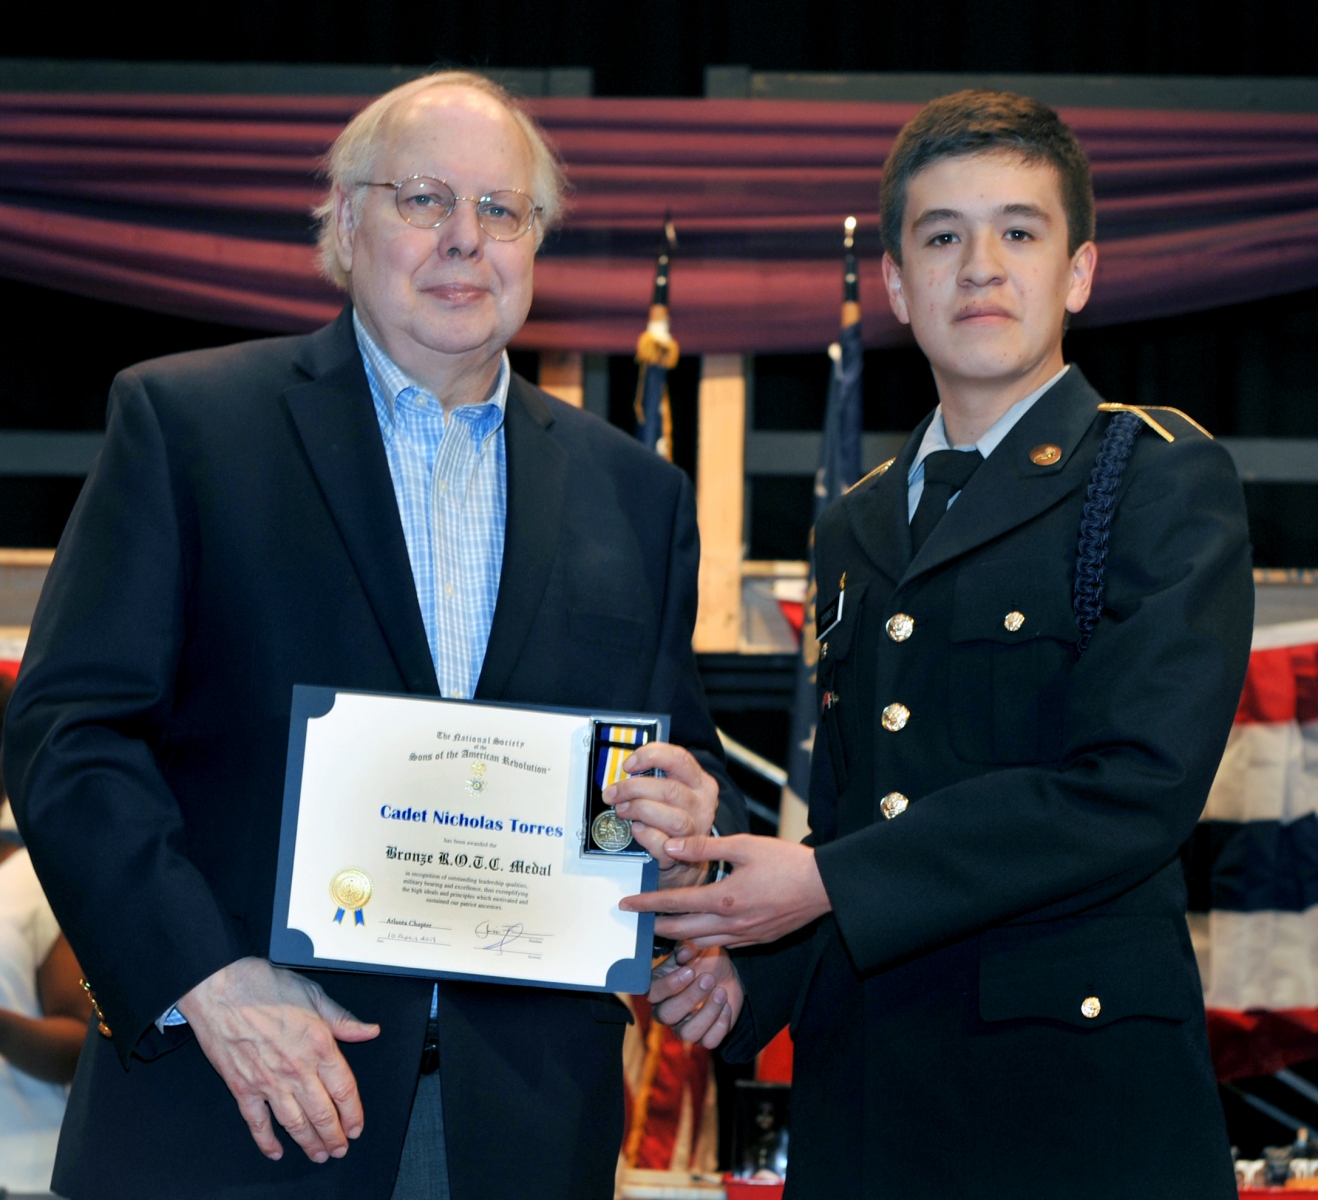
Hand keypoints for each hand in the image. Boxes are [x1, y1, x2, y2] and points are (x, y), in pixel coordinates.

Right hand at [176, 957, 379, 1163]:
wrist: (221, 989)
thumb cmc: (264, 987)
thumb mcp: (315, 995)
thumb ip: (343, 1019)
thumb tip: (369, 1030)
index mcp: (319, 1046)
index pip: (344, 1090)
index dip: (353, 1113)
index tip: (356, 1126)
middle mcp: (297, 1069)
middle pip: (322, 1113)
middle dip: (334, 1136)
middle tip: (339, 1148)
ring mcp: (268, 1082)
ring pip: (295, 1123)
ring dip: (308, 1142)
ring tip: (318, 1154)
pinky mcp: (242, 1088)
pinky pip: (257, 1123)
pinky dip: (267, 1141)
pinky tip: (276, 1150)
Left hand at [603, 741, 719, 888]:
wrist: (685, 860)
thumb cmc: (672, 819)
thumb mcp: (670, 794)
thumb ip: (653, 779)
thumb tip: (621, 772)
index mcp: (700, 782)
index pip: (679, 758)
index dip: (650, 756)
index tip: (628, 765)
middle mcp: (702, 804)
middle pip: (669, 789)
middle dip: (633, 789)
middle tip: (613, 794)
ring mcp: (696, 830)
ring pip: (670, 817)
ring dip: (639, 811)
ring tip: (622, 811)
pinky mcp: (684, 855)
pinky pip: (662, 842)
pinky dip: (645, 835)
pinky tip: (636, 831)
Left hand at [619, 834, 830, 947]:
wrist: (824, 887)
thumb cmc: (786, 862)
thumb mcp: (744, 846)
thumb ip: (704, 848)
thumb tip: (671, 845)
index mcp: (724, 899)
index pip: (674, 903)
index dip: (647, 904)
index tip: (627, 903)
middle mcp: (730, 924)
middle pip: (680, 931)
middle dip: (655, 926)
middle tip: (637, 920)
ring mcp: (744, 937)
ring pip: (700, 944)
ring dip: (677, 937)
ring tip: (663, 926)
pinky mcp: (757, 941)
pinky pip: (721, 946)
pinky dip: (703, 942)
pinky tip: (700, 932)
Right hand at [649, 943, 742, 1049]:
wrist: (725, 974)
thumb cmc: (704, 959)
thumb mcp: (696, 949)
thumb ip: (687, 948)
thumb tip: (684, 953)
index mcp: (659, 988)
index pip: (652, 993)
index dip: (669, 984)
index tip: (690, 970)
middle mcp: (666, 1011)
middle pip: (667, 1015)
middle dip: (690, 997)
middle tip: (709, 979)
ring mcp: (684, 1026)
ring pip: (688, 1034)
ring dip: (707, 1013)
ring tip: (721, 992)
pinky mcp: (704, 1036)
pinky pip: (709, 1041)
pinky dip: (720, 1025)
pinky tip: (727, 1007)